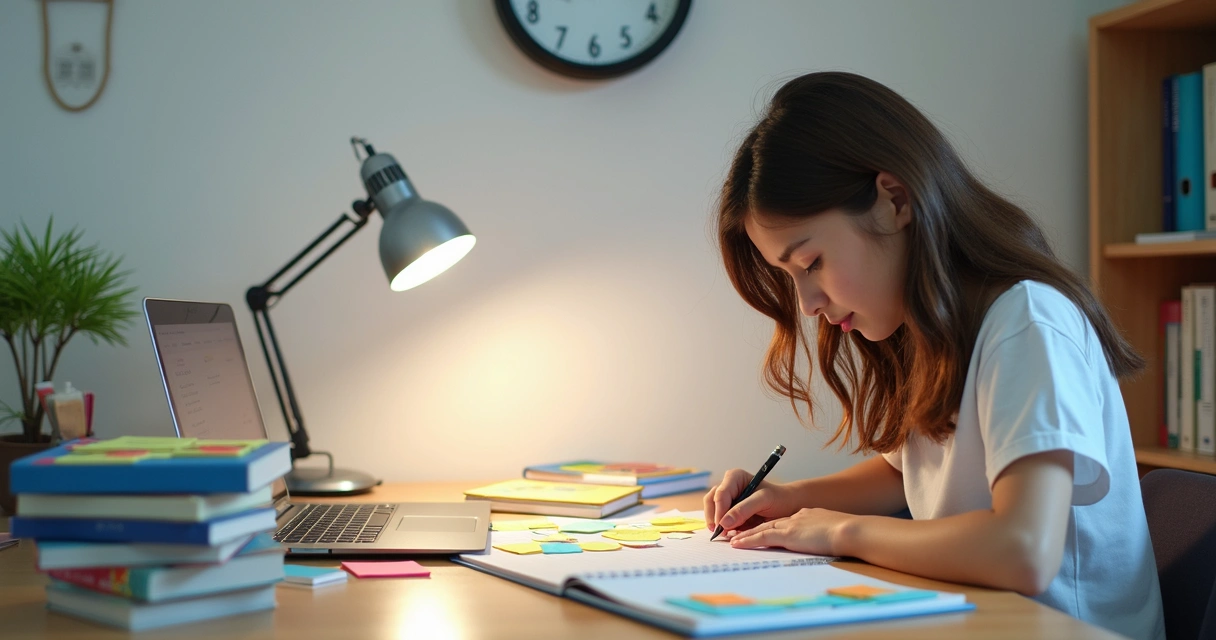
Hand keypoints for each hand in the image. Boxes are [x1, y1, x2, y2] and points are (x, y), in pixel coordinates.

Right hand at [703, 468, 794, 532]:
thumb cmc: (778, 499)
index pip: (721, 494)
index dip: (719, 511)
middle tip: (720, 532)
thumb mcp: (763, 501)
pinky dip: (721, 527)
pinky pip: (718, 518)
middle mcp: (728, 486)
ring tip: (724, 534)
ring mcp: (727, 499)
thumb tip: (724, 522)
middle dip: (714, 517)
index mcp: (735, 477)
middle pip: (711, 500)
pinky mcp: (728, 510)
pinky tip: (729, 534)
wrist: (786, 507)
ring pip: (711, 509)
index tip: (722, 526)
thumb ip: (744, 509)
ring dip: (715, 522)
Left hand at [726, 507, 853, 555]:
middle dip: (750, 528)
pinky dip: (748, 540)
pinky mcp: (788, 535)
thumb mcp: (832, 530)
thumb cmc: (847, 533)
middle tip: (734, 533)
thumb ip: (822, 532)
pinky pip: (762, 537)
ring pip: (760, 529)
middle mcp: (794, 518)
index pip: (781, 522)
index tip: (757, 531)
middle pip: (767, 524)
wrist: (850, 530)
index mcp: (805, 516)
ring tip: (729, 540)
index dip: (768, 527)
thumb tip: (823, 538)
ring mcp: (790, 525)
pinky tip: (737, 544)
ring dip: (743, 535)